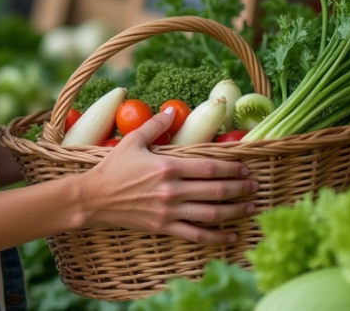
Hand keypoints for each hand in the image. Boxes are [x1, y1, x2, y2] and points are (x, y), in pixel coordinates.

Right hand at [79, 108, 256, 243]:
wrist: (94, 198)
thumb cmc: (113, 168)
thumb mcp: (133, 141)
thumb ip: (155, 125)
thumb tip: (172, 111)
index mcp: (168, 166)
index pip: (210, 167)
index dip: (232, 167)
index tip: (246, 167)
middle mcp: (173, 190)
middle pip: (216, 190)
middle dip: (240, 188)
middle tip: (255, 186)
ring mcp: (170, 211)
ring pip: (211, 213)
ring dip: (235, 210)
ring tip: (250, 207)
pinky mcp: (164, 227)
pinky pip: (196, 235)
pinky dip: (217, 237)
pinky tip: (231, 236)